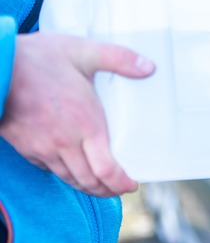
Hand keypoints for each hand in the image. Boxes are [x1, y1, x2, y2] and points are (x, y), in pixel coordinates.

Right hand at [0, 32, 154, 196]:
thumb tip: (149, 67)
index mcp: (86, 124)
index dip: (121, 183)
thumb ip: (120, 59)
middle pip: (90, 181)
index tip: (132, 184)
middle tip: (120, 188)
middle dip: (108, 190)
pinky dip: (65, 175)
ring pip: (69, 178)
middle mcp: (65, 142)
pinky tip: (73, 169)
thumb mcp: (84, 52)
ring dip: (88, 187)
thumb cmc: (38, 58)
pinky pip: (49, 169)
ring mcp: (42, 147)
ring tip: (101, 185)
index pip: (106, 170)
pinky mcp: (26, 147)